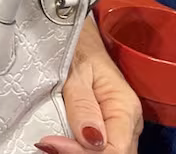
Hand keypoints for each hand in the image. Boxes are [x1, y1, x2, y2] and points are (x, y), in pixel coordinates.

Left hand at [35, 24, 141, 153]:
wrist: (77, 33)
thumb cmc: (77, 46)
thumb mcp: (76, 70)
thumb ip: (83, 104)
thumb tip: (92, 139)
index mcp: (125, 107)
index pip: (115, 149)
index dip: (83, 153)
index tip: (51, 143)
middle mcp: (127, 121)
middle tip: (48, 145)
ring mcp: (116, 124)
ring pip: (105, 152)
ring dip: (78, 151)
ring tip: (50, 144)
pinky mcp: (103, 124)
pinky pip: (97, 145)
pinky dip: (78, 147)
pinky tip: (58, 142)